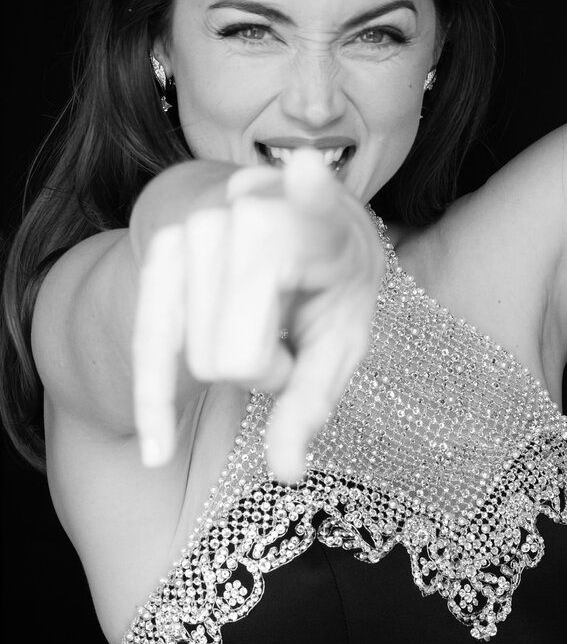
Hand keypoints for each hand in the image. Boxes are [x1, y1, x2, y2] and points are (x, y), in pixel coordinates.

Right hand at [131, 149, 384, 481]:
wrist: (284, 230)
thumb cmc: (324, 289)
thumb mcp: (341, 339)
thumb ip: (315, 400)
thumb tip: (286, 473)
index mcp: (321, 225)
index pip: (315, 206)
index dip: (311, 192)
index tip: (309, 170)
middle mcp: (255, 214)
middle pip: (240, 355)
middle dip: (267, 372)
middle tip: (289, 340)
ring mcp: (199, 226)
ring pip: (200, 358)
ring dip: (231, 366)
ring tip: (260, 329)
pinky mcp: (161, 249)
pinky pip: (148, 339)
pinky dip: (154, 398)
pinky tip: (158, 448)